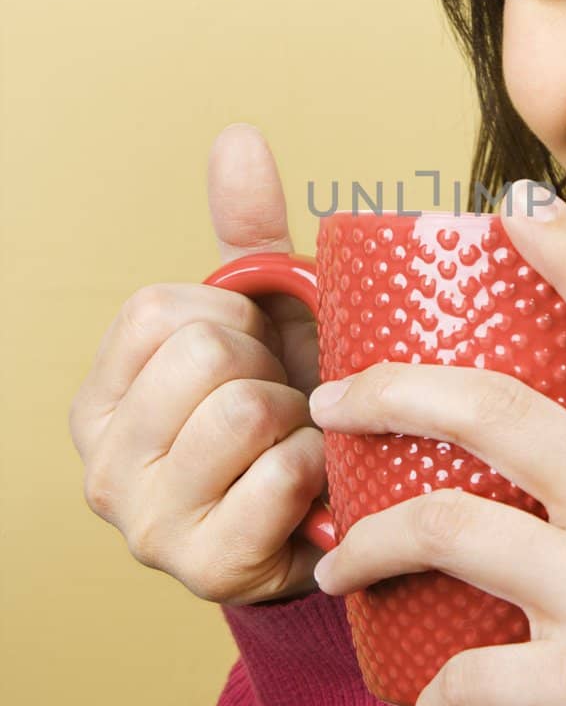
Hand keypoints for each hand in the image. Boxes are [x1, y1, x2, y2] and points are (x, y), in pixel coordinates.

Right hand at [68, 123, 329, 606]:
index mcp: (100, 399)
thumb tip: (238, 136)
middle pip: (203, 355)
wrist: (324, 524)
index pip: (158, 312)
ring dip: (299, 417)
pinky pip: (281, 473)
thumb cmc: (288, 411)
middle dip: (267, 368)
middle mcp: (102, 465)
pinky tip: (314, 485)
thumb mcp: (264, 322)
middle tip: (282, 405)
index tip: (252, 354)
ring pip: (243, 410)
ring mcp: (147, 525)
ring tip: (297, 442)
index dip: (230, 318)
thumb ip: (247, 235)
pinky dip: (319, 465)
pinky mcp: (206, 569)